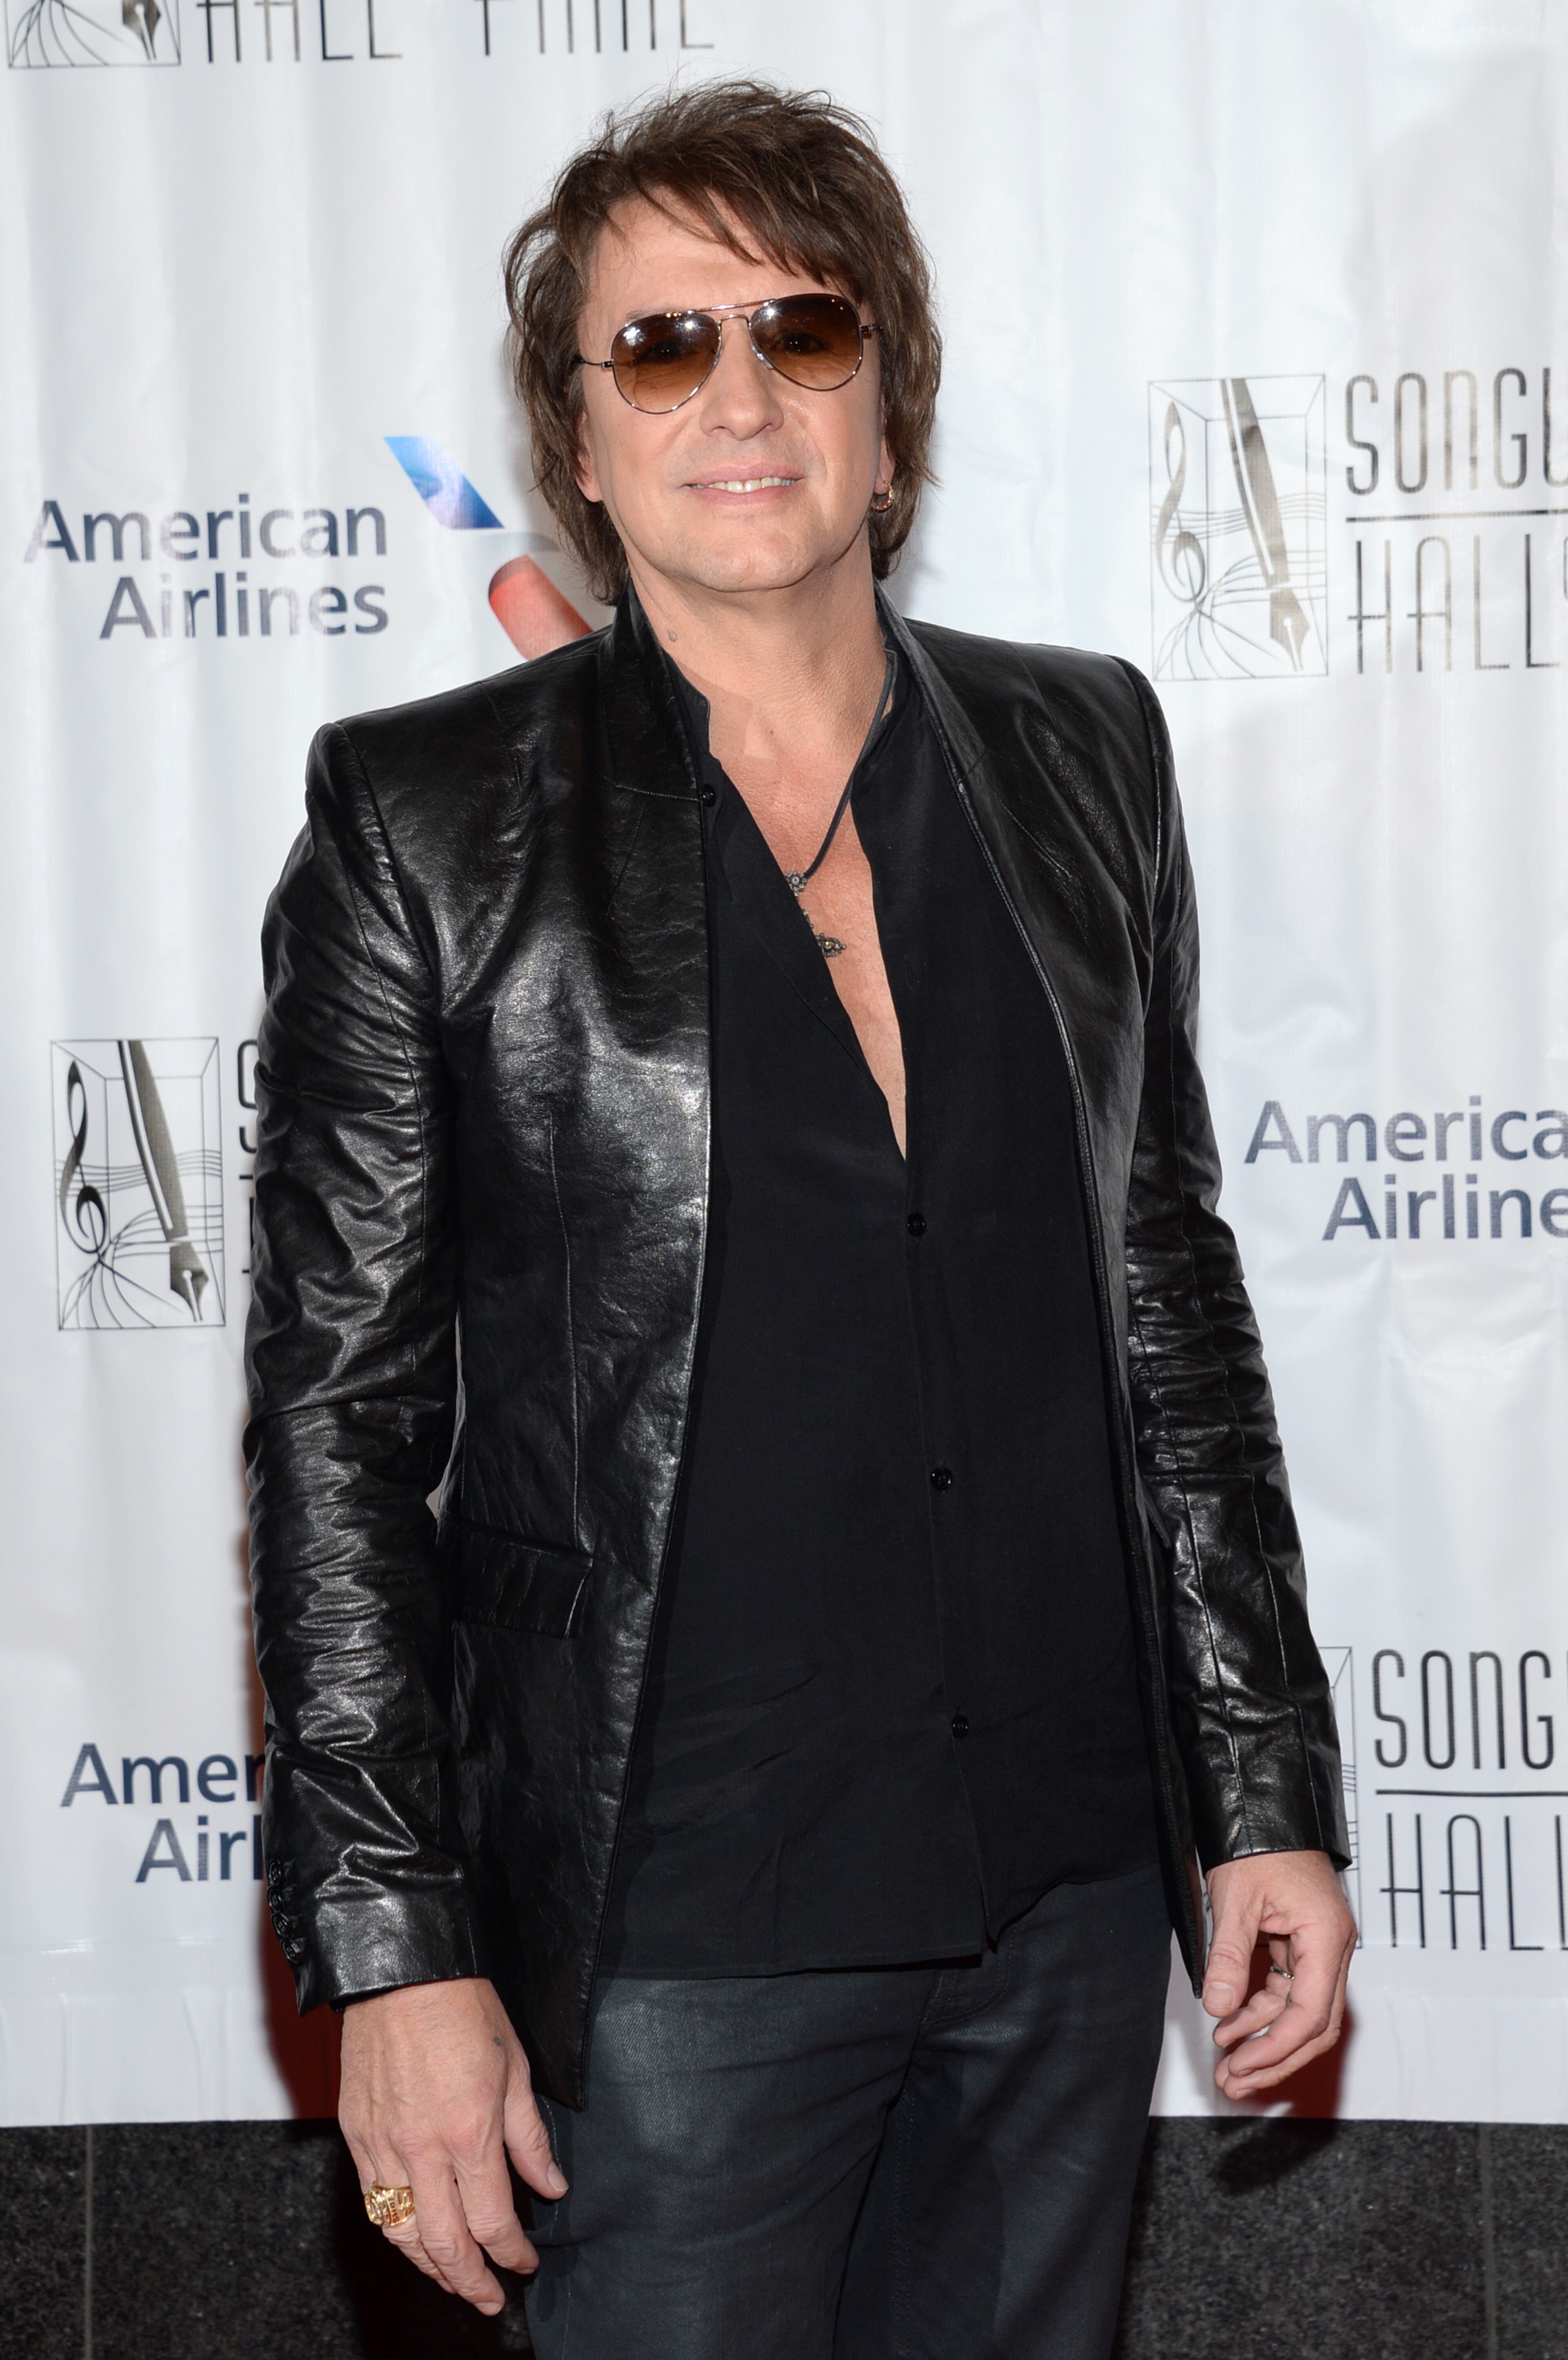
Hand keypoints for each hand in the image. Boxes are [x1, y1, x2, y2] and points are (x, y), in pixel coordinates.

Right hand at [339, 1975, 566, 2314]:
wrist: (401, 1970)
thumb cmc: (461, 2007)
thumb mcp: (514, 2067)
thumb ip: (529, 2137)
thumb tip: (550, 2187)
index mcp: (469, 2131)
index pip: (493, 2220)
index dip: (512, 2252)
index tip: (526, 2262)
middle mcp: (422, 2149)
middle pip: (445, 2244)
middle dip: (471, 2282)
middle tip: (491, 2299)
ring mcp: (382, 2145)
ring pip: (403, 2234)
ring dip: (430, 2269)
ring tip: (454, 2281)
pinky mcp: (355, 2135)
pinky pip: (373, 2202)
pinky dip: (395, 2232)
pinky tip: (413, 2240)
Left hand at [1202, 1848, 1354, 2100]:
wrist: (1267, 1809)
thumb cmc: (1259, 1844)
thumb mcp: (1235, 1899)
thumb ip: (1228, 1956)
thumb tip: (1218, 2006)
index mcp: (1326, 1937)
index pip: (1310, 2013)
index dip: (1276, 2046)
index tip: (1245, 2066)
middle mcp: (1331, 1947)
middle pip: (1314, 2025)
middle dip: (1275, 2057)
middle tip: (1236, 2081)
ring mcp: (1319, 1948)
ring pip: (1301, 2012)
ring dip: (1265, 2039)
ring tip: (1228, 2063)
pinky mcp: (1302, 1945)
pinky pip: (1287, 1991)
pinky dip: (1261, 2011)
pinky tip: (1231, 2025)